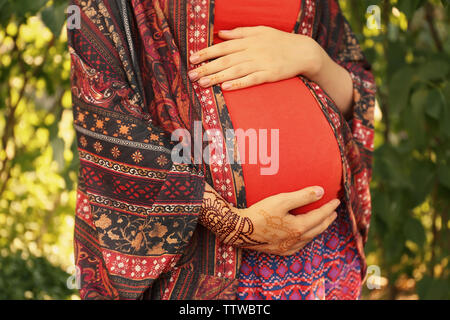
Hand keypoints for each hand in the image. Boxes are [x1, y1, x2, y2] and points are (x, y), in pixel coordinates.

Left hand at [188, 26, 325, 90]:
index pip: (223, 46)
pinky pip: (252, 80)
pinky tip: (226, 88)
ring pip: (235, 70)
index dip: (207, 52)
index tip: (192, 58)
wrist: (303, 51)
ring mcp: (261, 63)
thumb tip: (221, 34)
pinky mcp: (269, 74)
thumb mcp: (260, 31)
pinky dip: (239, 84)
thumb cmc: (280, 41)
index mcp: (248, 40)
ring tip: (203, 83)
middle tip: (191, 75)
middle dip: (207, 67)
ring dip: (218, 77)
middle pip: (225, 59)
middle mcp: (252, 50)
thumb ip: (240, 32)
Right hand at [199, 183, 339, 255]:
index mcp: (298, 228)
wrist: (238, 230)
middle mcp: (296, 241)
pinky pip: (299, 245)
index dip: (329, 208)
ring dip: (318, 229)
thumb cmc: (259, 213)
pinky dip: (306, 237)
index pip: (320, 216)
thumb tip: (321, 191)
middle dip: (327, 219)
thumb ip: (302, 196)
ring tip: (321, 221)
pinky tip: (303, 235)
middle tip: (333, 212)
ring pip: (309, 238)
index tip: (336, 200)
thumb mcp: (281, 200)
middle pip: (317, 229)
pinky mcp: (279, 251)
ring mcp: (287, 248)